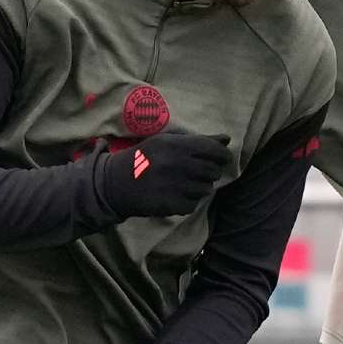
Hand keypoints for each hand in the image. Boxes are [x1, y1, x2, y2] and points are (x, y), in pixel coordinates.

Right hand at [106, 133, 231, 218]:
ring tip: (186, 184)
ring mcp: (174, 186)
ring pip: (206, 189)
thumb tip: (227, 138)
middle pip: (213, 171)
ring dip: (200, 188)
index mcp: (176, 144)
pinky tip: (177, 195)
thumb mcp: (167, 141)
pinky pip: (193, 205)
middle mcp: (177, 164)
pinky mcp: (170, 205)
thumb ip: (199, 140)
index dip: (222, 155)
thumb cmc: (145, 158)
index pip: (213, 149)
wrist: (115, 183)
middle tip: (200, 172)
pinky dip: (189, 202)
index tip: (222, 159)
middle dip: (211, 172)